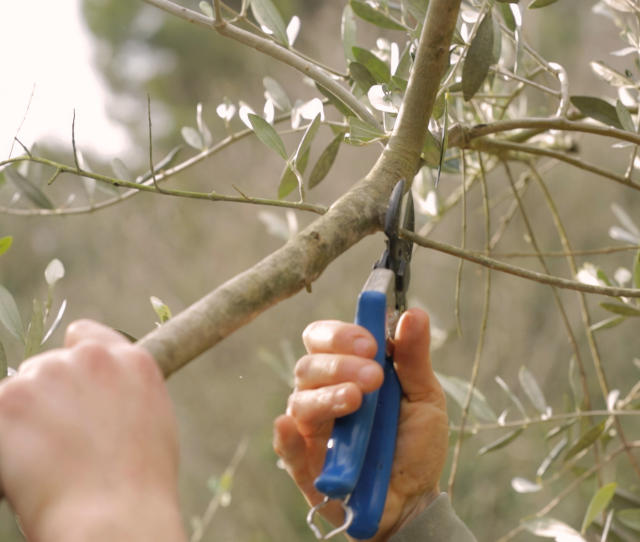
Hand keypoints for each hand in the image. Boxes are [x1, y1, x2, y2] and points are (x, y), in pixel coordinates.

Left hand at [0, 320, 185, 541]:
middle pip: (46, 366)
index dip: (73, 362)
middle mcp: (90, 357)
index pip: (84, 336)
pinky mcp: (8, 400)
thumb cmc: (140, 484)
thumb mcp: (154, 421)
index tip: (69, 390)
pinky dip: (3, 439)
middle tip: (58, 443)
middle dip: (46, 398)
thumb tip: (104, 396)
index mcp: (131, 360)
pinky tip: (23, 467)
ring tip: (45, 462)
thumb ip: (127, 392)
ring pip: (17, 392)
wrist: (115, 518)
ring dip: (22, 421)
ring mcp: (47, 374)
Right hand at [273, 308, 447, 541]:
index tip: (370, 343)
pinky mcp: (305, 465)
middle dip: (339, 365)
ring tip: (357, 401)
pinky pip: (285, 447)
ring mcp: (313, 430)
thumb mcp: (424, 397)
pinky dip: (286, 436)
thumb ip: (414, 357)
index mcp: (347, 372)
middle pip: (309, 366)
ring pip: (300, 401)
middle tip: (374, 377)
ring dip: (327, 396)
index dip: (340, 335)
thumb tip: (415, 313)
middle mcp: (324, 394)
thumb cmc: (416, 444)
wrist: (416, 500)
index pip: (325, 339)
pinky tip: (291, 426)